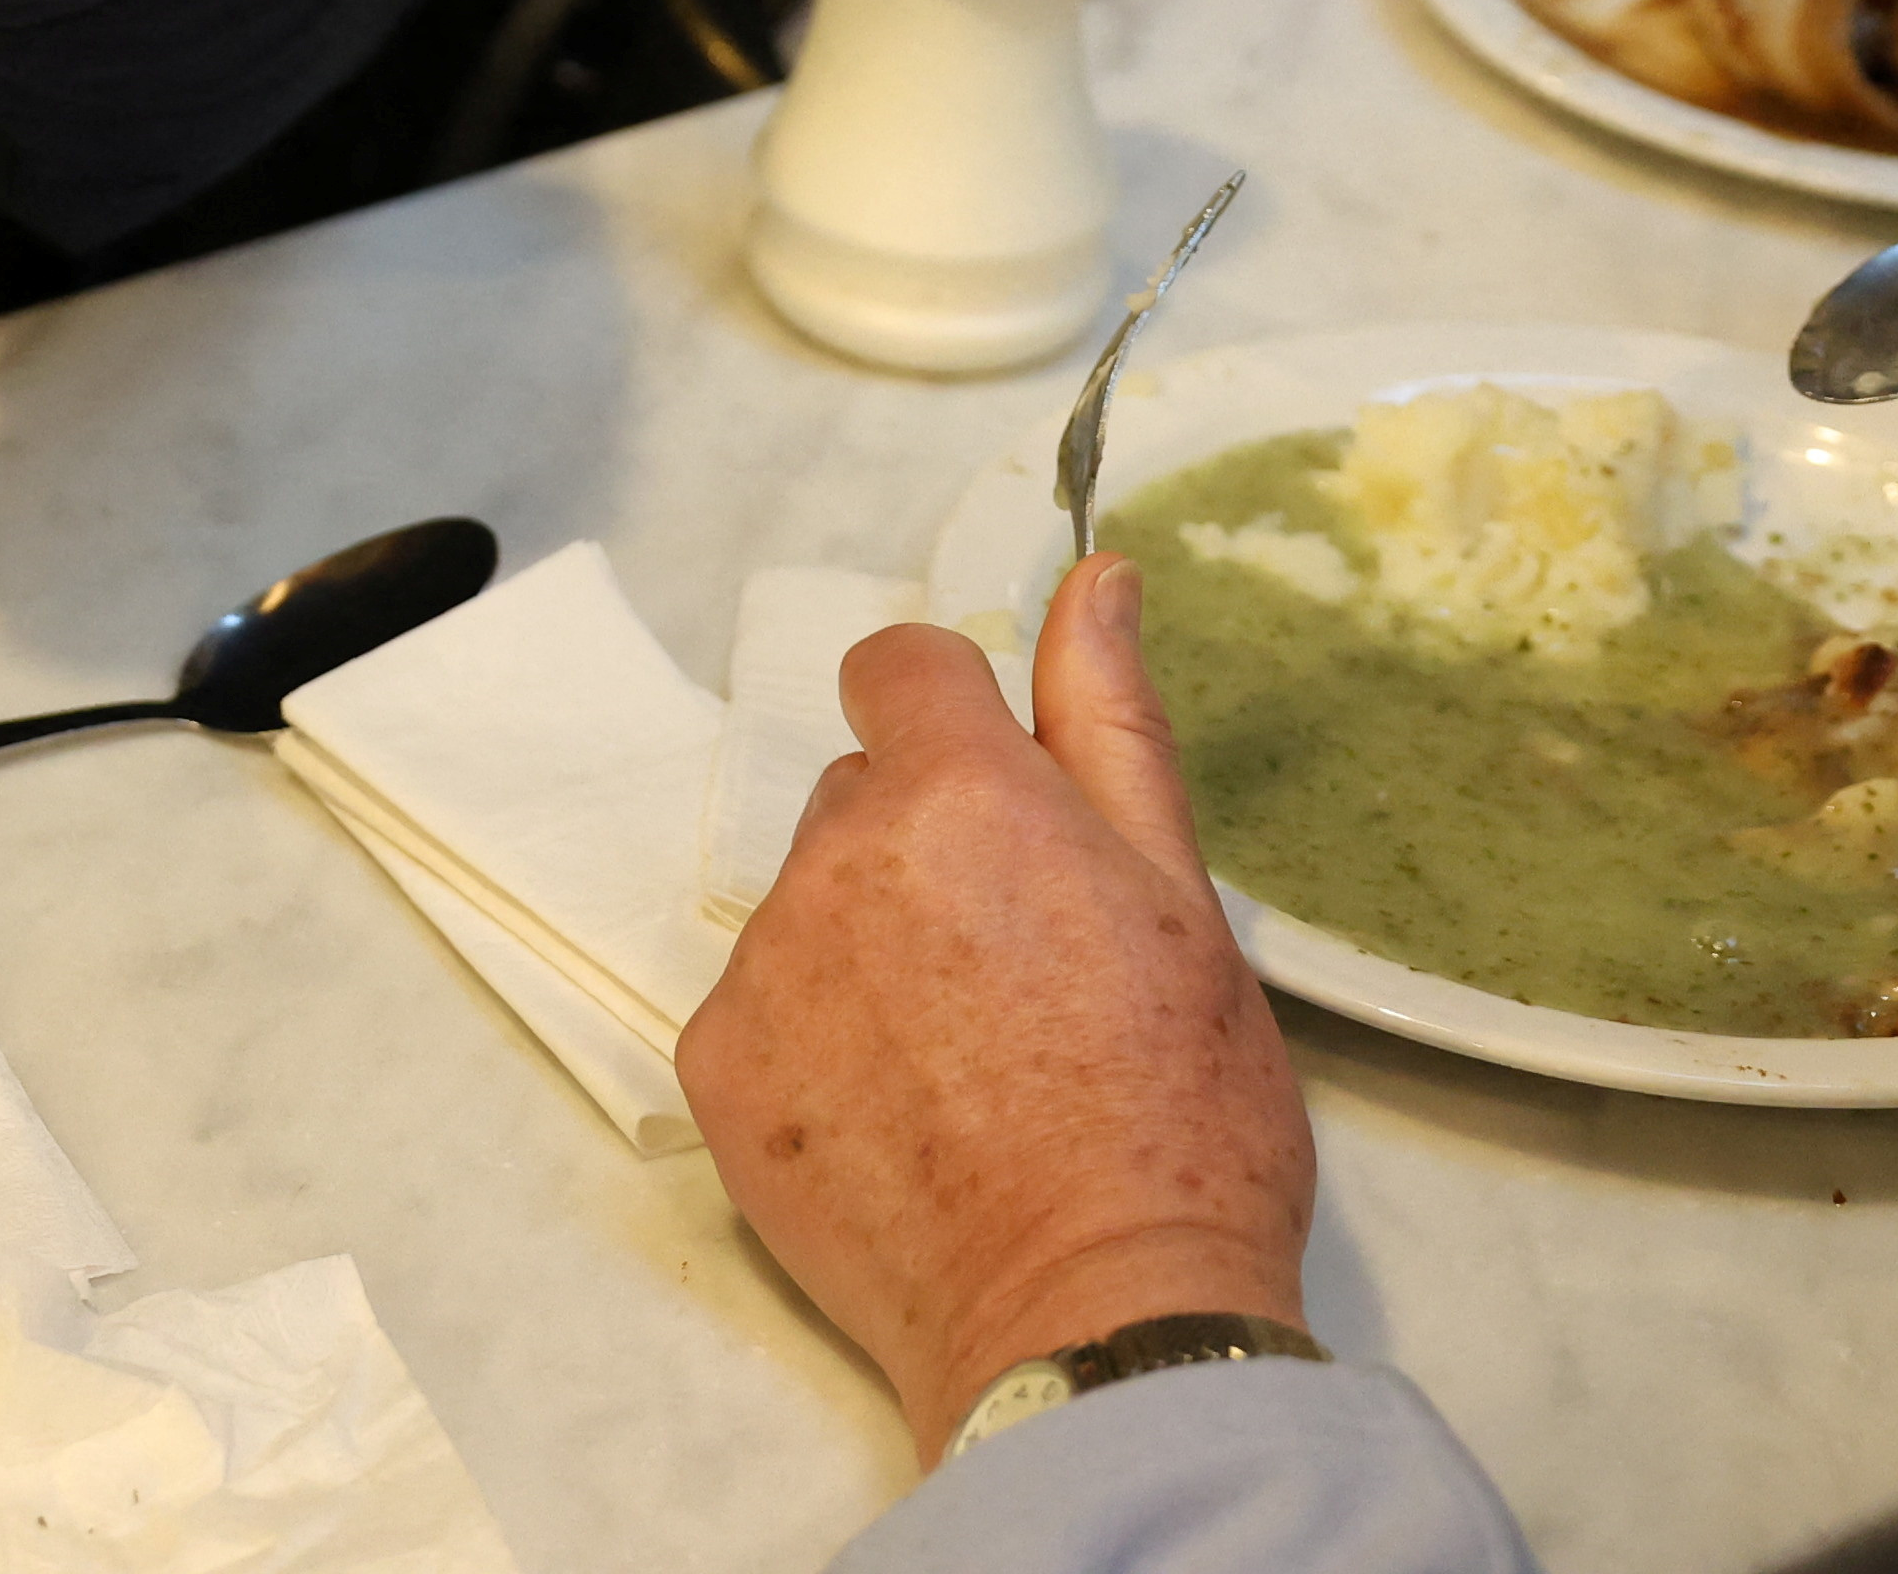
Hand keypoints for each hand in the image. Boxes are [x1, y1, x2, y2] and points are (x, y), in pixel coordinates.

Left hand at [678, 569, 1316, 1457]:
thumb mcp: (1181, 900)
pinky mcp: (716, 1071)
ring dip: (873, 947)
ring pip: (814, 904)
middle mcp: (836, 857)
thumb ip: (1110, 722)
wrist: (1092, 1322)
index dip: (955, 717)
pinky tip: (905, 1122)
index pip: (901, 665)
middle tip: (1026, 975)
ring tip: (974, 1067)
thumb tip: (1091, 576)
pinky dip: (818, 1042)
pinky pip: (763, 1005)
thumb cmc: (1175, 1118)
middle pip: (864, 796)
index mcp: (961, 793)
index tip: (1002, 795)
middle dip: (930, 850)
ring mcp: (765, 967)